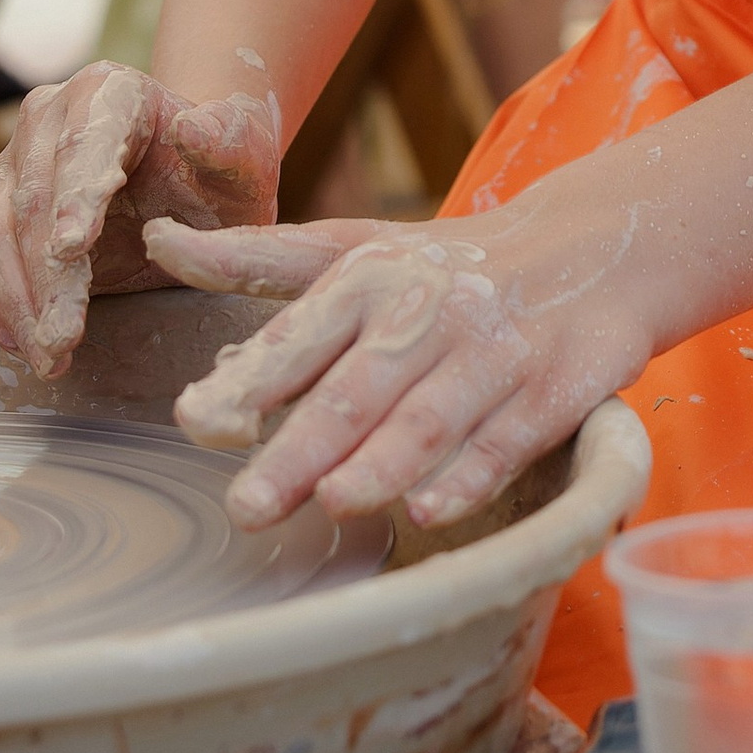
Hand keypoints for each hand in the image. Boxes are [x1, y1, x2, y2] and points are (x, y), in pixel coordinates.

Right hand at [0, 63, 277, 374]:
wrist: (192, 183)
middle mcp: (47, 119)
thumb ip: (229, 141)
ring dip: (17, 302)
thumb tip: (194, 128)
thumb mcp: (245, 157)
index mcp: (107, 92)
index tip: (72, 250)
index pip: (84, 144)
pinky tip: (19, 344)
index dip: (75, 198)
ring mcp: (15, 167)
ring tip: (47, 354)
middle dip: (46, 276)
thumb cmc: (220, 170)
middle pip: (34, 200)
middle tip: (62, 336)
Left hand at [148, 186, 654, 532]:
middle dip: (303, 448)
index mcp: (370, 277)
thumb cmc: (450, 265)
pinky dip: (467, 476)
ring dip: (382, 462)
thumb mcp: (355, 250)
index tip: (198, 421)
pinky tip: (430, 510)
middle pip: (358, 387)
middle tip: (248, 506)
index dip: (251, 380)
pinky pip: (505, 440)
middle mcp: (428, 310)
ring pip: (430, 416)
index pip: (301, 333)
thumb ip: (257, 260)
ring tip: (335, 504)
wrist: (593, 246)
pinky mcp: (553, 387)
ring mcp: (493, 351)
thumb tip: (160, 242)